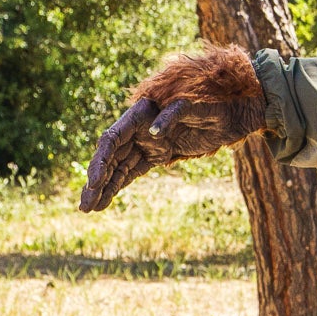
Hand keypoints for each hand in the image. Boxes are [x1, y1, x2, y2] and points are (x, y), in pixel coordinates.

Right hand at [79, 47, 265, 211]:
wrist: (232, 113)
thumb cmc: (216, 106)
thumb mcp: (200, 108)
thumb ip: (176, 114)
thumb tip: (154, 131)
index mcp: (142, 114)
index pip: (113, 138)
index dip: (101, 160)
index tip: (94, 181)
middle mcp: (138, 129)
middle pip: (109, 156)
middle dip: (95, 181)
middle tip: (84, 205)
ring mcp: (145, 143)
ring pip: (116, 168)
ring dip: (102, 188)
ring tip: (87, 209)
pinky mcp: (155, 156)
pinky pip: (130, 173)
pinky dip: (116, 187)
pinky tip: (103, 202)